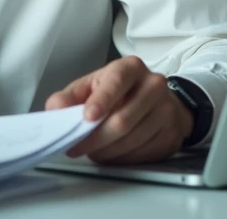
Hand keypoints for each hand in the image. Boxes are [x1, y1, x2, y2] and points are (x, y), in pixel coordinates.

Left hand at [45, 56, 192, 164]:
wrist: (158, 100)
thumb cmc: (119, 91)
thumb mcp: (92, 86)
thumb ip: (70, 96)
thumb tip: (54, 109)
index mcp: (130, 68)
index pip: (116, 82)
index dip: (101, 100)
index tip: (87, 116)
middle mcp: (153, 85)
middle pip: (123, 119)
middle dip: (95, 138)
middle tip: (76, 147)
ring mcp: (166, 110)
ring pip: (132, 139)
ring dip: (107, 151)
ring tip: (93, 150)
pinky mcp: (172, 133)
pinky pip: (143, 153)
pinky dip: (122, 158)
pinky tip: (112, 153)